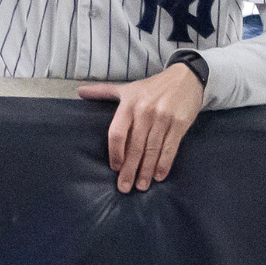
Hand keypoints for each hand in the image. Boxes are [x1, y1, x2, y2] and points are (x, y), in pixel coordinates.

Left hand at [78, 64, 205, 193]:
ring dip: (146, 171)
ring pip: (152, 150)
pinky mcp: (180, 124)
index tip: (114, 168)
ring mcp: (163, 118)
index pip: (117, 133)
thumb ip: (103, 91)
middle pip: (135, 146)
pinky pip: (170, 148)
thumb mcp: (127, 88)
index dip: (115, 153)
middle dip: (129, 169)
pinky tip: (159, 176)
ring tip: (141, 186)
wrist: (185, 77)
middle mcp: (145, 112)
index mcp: (129, 104)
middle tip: (125, 187)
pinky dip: (164, 163)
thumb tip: (80, 91)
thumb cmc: (152, 86)